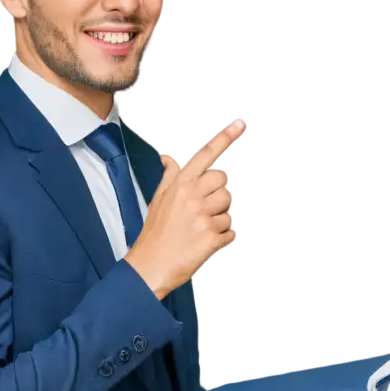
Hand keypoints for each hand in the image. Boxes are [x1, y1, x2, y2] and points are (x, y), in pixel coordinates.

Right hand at [125, 119, 244, 298]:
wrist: (150, 265)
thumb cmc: (155, 232)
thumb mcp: (158, 199)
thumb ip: (170, 176)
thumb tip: (169, 155)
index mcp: (179, 186)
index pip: (204, 157)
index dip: (223, 140)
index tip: (239, 125)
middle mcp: (192, 197)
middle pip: (223, 183)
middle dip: (218, 195)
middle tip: (202, 210)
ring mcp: (203, 217)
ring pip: (229, 208)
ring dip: (220, 219)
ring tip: (200, 229)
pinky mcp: (212, 238)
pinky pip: (231, 231)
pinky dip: (222, 238)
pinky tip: (204, 243)